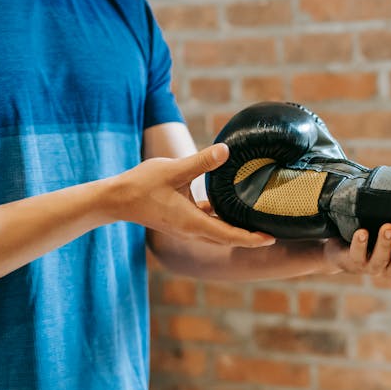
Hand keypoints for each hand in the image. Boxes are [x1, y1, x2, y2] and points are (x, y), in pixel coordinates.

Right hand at [108, 144, 273, 247]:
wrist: (116, 199)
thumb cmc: (142, 185)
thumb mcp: (174, 170)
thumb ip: (201, 162)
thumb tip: (226, 150)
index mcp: (193, 222)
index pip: (230, 235)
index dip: (252, 238)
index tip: (271, 239)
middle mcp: (192, 230)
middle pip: (228, 238)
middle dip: (251, 238)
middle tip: (273, 233)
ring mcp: (186, 228)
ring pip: (218, 233)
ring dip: (237, 230)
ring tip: (257, 222)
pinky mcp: (181, 222)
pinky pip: (208, 225)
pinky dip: (221, 220)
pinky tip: (229, 207)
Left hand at [324, 224, 390, 280]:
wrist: (345, 245)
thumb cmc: (379, 233)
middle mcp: (390, 268)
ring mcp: (372, 266)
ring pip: (379, 261)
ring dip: (384, 245)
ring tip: (388, 227)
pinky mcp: (353, 262)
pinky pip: (357, 255)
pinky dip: (360, 244)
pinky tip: (362, 232)